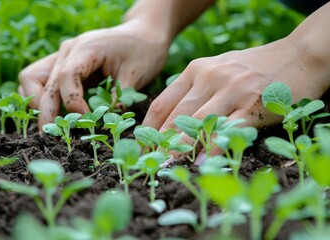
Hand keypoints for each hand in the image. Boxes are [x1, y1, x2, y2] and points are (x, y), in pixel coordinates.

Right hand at [18, 21, 168, 128]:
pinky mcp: (65, 65)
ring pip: (32, 79)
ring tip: (51, 126)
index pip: (65, 77)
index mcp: (85, 48)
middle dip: (45, 110)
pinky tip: (56, 114)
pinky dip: (43, 98)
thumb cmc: (143, 51)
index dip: (72, 103)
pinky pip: (41, 80)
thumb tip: (103, 122)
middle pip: (38, 79)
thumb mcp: (135, 74)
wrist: (144, 34)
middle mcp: (67, 51)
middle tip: (52, 135)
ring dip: (38, 103)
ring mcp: (63, 56)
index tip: (87, 121)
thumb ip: (117, 97)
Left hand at [143, 37, 326, 161]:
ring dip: (180, 147)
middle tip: (149, 162)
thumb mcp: (218, 68)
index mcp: (196, 70)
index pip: (162, 101)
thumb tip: (174, 115)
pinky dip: (213, 147)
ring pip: (198, 123)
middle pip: (176, 115)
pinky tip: (202, 162)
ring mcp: (231, 90)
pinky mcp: (252, 104)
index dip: (150, 127)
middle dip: (160, 142)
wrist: (298, 55)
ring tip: (166, 165)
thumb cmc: (255, 65)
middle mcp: (209, 78)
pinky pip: (227, 129)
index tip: (143, 145)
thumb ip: (197, 87)